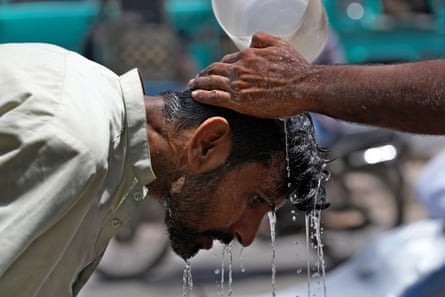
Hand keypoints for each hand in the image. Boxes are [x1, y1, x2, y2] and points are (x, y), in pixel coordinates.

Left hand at [189, 32, 312, 117]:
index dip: (220, 65)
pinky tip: (195, 96)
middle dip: (204, 73)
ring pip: (211, 82)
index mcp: (248, 55)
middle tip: (197, 78)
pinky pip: (214, 96)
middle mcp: (239, 68)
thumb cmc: (295, 68)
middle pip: (214, 69)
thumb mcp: (280, 45)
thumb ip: (263, 39)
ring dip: (198, 83)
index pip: (227, 59)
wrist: (302, 87)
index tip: (215, 70)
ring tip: (192, 86)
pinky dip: (202, 95)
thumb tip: (251, 40)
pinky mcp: (238, 101)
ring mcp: (237, 85)